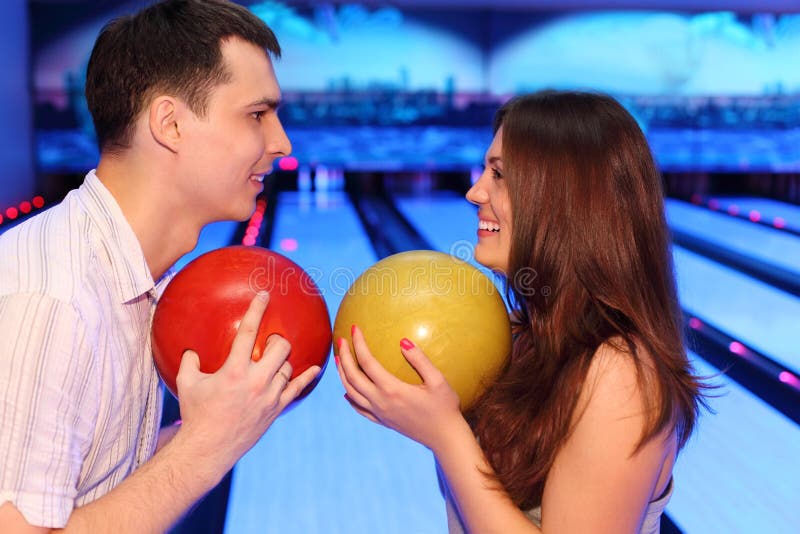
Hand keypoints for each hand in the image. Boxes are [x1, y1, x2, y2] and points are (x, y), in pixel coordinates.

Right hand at [171, 291, 319, 480]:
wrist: (208, 449)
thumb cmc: (195, 414)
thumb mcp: (187, 383)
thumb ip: (189, 361)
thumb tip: (191, 349)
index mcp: (233, 370)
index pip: (248, 332)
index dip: (257, 310)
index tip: (264, 294)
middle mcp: (255, 381)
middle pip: (281, 348)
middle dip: (279, 340)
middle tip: (272, 340)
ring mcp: (269, 396)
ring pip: (288, 367)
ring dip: (283, 361)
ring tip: (275, 361)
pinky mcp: (275, 409)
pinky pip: (296, 388)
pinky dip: (306, 377)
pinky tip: (316, 368)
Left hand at [335, 325, 462, 450]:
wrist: (445, 438)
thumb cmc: (445, 407)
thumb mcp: (438, 381)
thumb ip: (420, 360)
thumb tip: (403, 341)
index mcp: (393, 390)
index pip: (367, 362)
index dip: (358, 344)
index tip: (355, 328)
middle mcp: (381, 402)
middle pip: (353, 377)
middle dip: (345, 356)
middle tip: (341, 339)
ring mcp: (380, 414)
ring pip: (351, 392)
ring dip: (342, 374)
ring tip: (339, 359)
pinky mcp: (383, 422)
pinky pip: (359, 409)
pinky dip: (350, 398)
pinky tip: (347, 392)